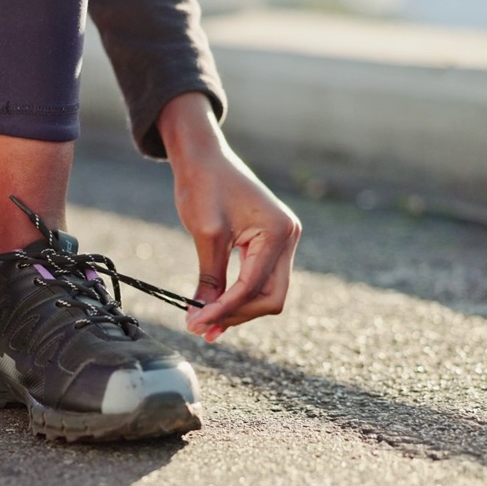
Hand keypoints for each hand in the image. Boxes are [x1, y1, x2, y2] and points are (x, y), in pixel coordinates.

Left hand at [160, 93, 300, 341]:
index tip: (197, 323)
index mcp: (277, 230)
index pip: (253, 285)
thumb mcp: (206, 235)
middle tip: (203, 328)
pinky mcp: (270, 243)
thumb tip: (201, 320)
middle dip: (237, 314)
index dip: (225, 309)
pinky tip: (215, 308)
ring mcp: (283, 240)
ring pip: (267, 292)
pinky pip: (260, 279)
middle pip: (271, 296)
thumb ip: (209, 280)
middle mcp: (288, 236)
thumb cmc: (204, 186)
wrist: (203, 157)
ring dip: (238, 310)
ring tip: (205, 323)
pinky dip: (239, 295)